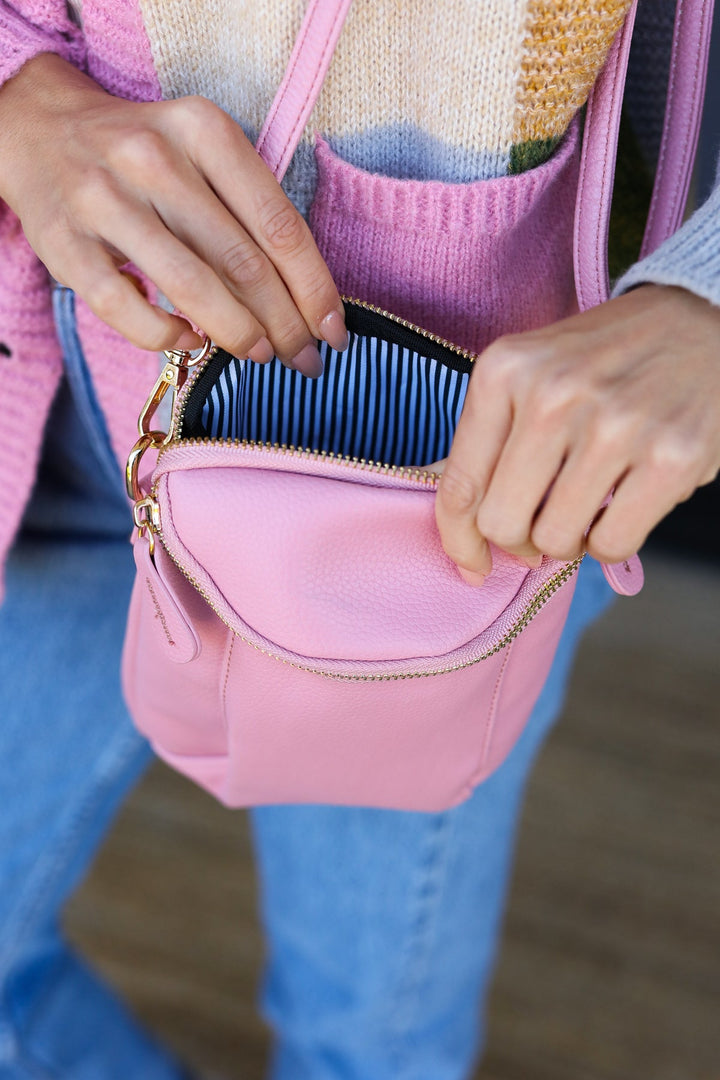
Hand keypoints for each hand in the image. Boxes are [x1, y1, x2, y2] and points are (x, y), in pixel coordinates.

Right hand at [0, 54, 347, 374]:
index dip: (315, 289)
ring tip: (262, 355)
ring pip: (192, 287)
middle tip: (304, 359)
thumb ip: (248, 211)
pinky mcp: (66, 244)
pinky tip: (192, 342)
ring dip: (239, 335)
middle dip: (286, 324)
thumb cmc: (142, 154)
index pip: (279, 226)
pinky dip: (167, 336)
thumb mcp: (201, 152)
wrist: (38, 129)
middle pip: (243, 263)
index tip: (335, 332)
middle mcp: (155, 159)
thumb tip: (304, 300)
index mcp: (203, 131)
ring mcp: (105, 201)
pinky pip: (127, 309)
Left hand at [434, 284, 719, 583]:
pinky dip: (609, 543)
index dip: (458, 541)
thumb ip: (490, 439)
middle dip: (518, 540)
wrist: (701, 324)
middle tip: (540, 525)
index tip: (471, 563)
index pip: (458, 485)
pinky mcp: (668, 459)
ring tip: (584, 508)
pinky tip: (618, 509)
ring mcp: (613, 427)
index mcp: (505, 370)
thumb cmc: (605, 358)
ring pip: (554, 540)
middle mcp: (552, 395)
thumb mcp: (532, 372)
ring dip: (567, 540)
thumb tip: (461, 528)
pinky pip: (610, 544)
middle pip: (501, 523)